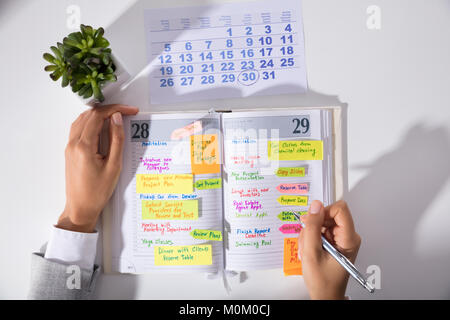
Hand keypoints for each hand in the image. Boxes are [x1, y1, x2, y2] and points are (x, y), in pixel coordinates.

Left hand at [56, 104, 138, 232]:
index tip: (129, 110)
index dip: (115, 109)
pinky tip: (102, 127)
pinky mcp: (70, 151)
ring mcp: (69, 146)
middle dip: (109, 110)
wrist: (81, 208)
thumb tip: (117, 119)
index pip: (98, 116)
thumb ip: (117, 140)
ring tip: (115, 117)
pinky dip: (91, 122)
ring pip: (82, 119)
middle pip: (89, 115)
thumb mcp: (114, 166)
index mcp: (84, 146)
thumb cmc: (97, 192)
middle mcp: (73, 143)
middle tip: (126, 112)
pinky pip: (78, 128)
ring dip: (99, 114)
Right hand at [298, 200, 360, 299]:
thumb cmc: (322, 281)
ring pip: (322, 223)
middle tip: (308, 241)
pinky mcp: (335, 241)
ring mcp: (341, 239)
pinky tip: (310, 250)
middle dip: (313, 226)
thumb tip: (315, 206)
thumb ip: (312, 227)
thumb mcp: (311, 253)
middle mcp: (348, 236)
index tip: (312, 221)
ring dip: (310, 234)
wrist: (324, 295)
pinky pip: (320, 230)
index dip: (323, 212)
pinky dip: (311, 239)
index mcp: (349, 239)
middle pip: (328, 215)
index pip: (340, 209)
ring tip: (308, 250)